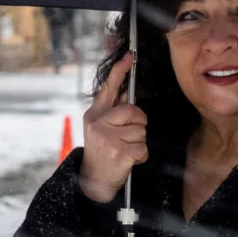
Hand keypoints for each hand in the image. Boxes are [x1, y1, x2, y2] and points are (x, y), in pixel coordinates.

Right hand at [79, 52, 148, 202]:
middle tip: (127, 137)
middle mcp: (99, 123)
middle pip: (135, 112)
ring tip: (124, 150)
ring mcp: (108, 138)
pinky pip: (143, 148)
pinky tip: (128, 160)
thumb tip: (128, 92)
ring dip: (138, 143)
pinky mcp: (119, 152)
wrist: (93, 180)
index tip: (129, 56)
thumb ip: (114, 111)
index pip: (109, 89)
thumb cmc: (102, 151)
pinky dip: (141, 156)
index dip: (120, 71)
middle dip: (138, 124)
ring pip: (141, 131)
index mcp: (95, 115)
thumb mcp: (101, 128)